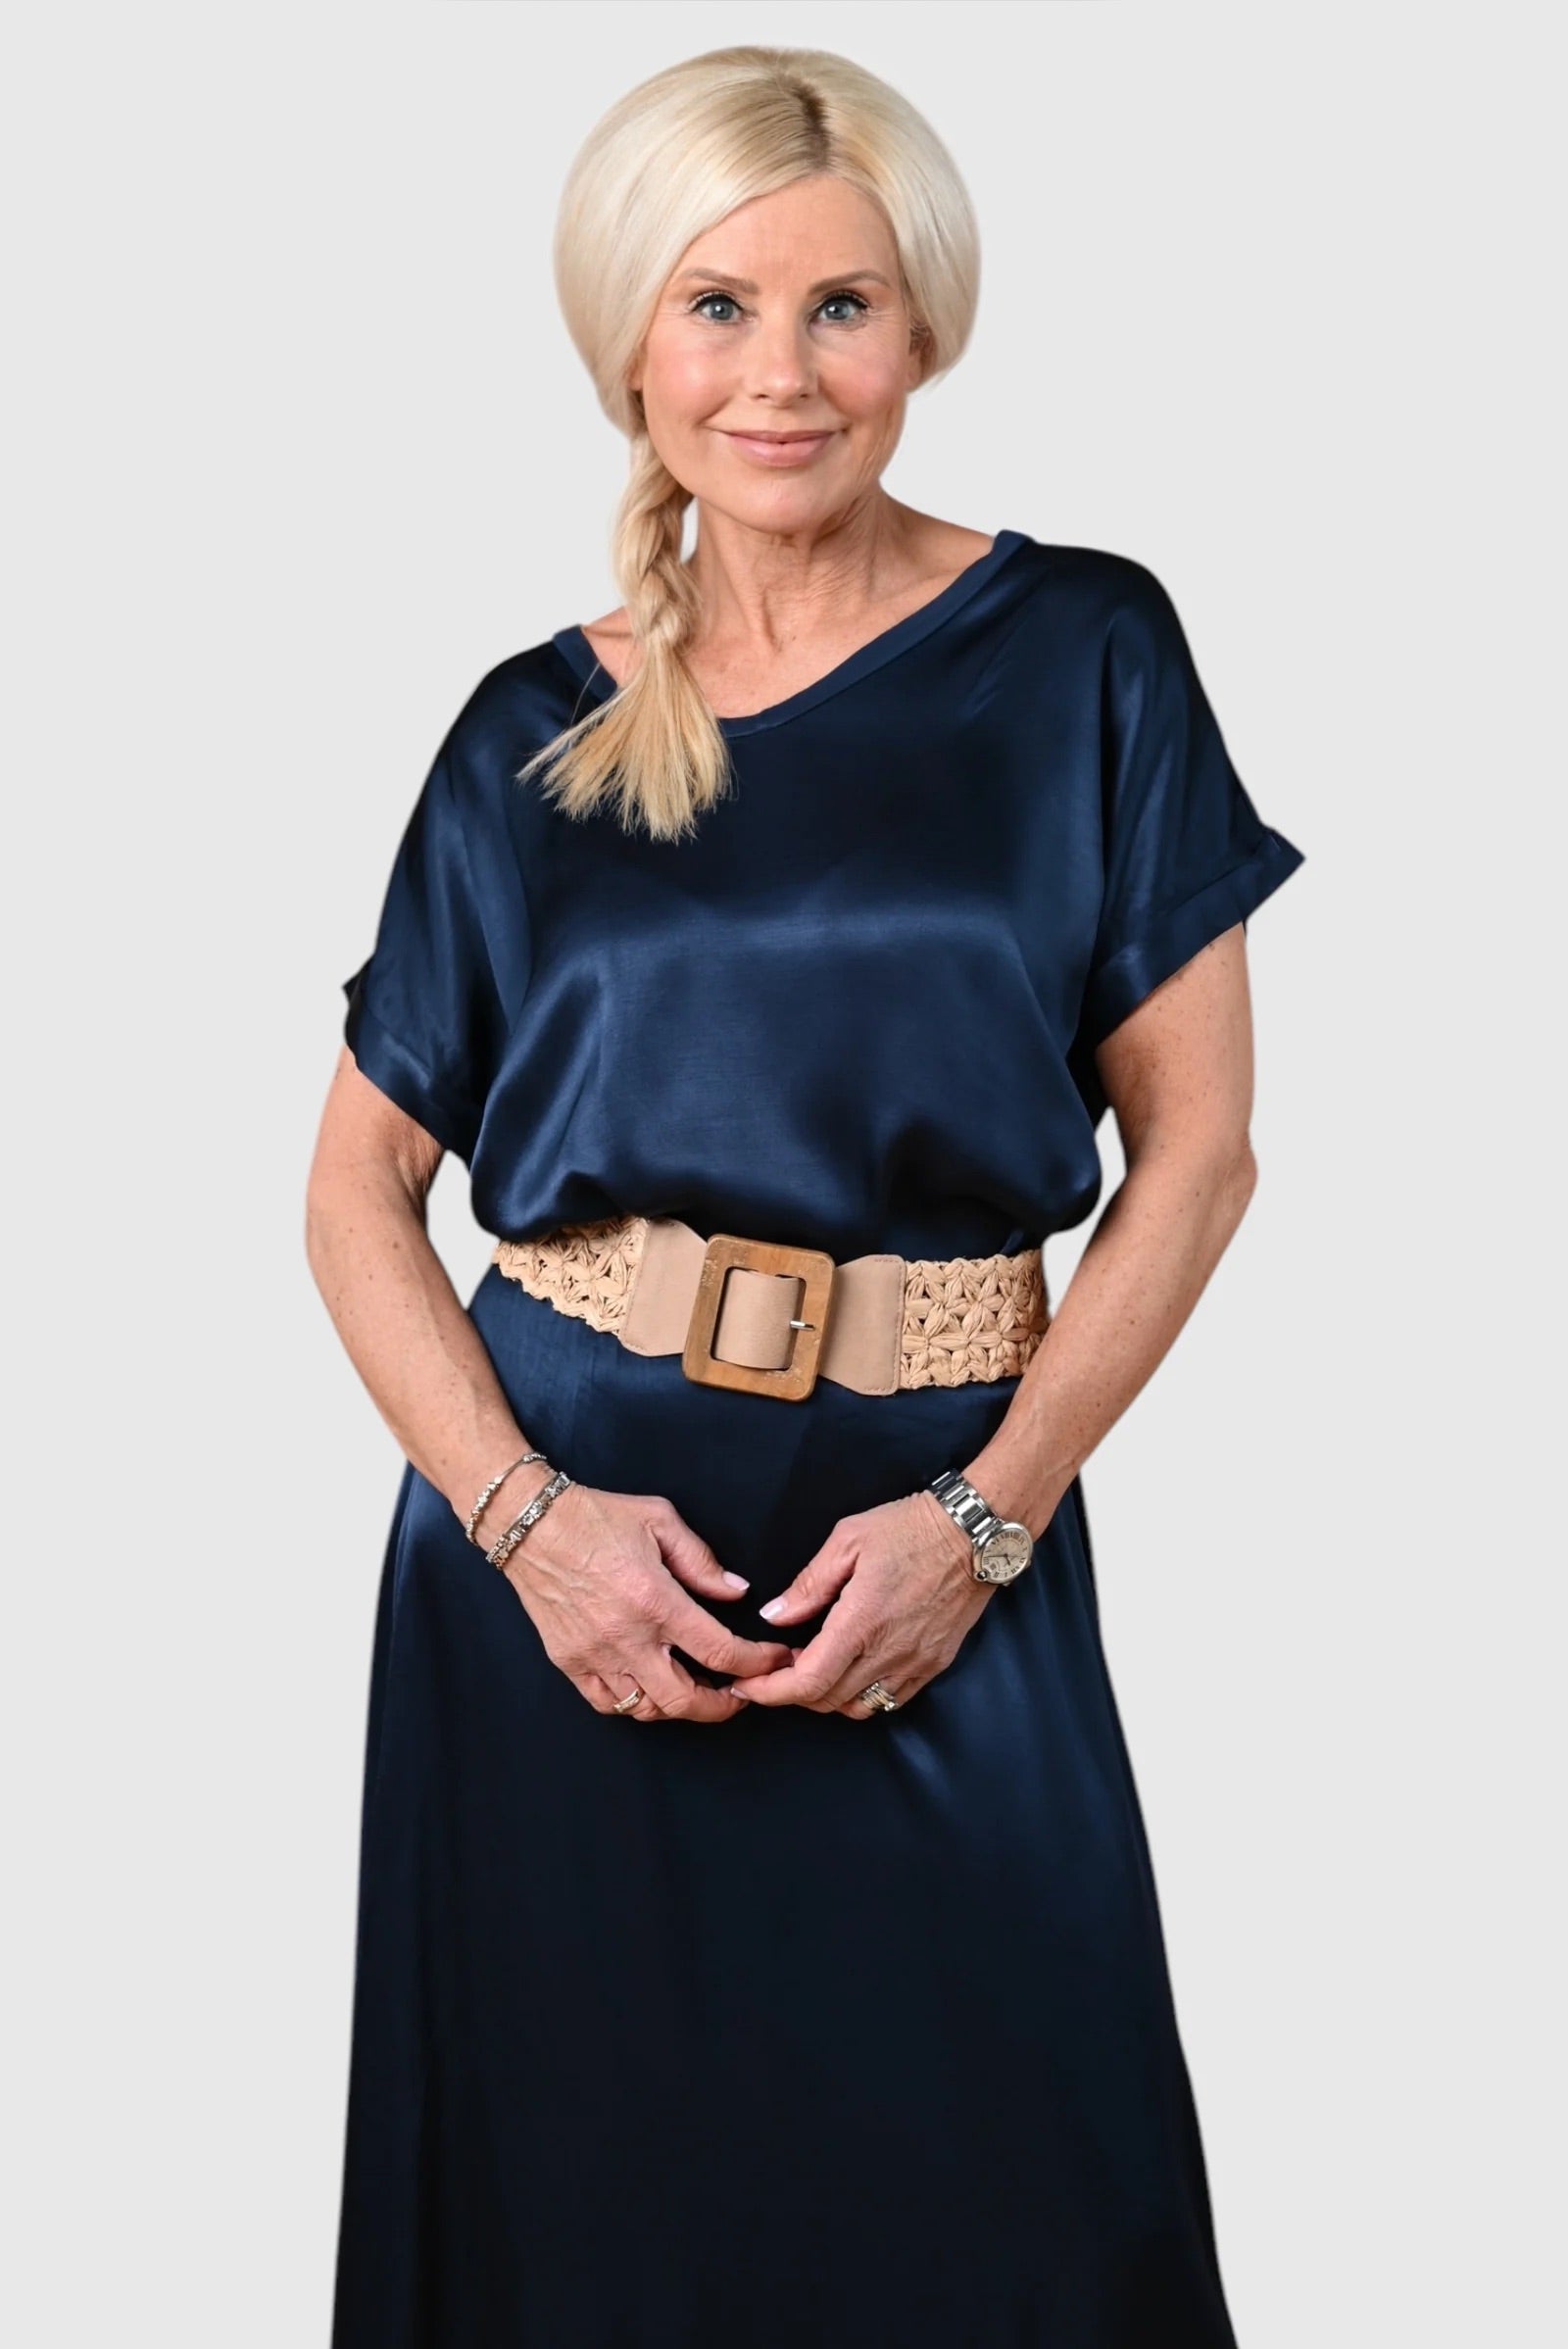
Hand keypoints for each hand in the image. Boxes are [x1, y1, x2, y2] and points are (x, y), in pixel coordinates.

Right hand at [500, 1481, 793, 1723]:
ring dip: (679, 1705)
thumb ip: (701, 1561)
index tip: (774, 1661)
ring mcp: (594, 1655)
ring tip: (697, 1688)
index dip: (756, 1664)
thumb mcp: (660, 1520)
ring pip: (646, 1708)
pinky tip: (650, 1686)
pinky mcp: (569, 1662)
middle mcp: (625, 1637)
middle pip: (684, 1699)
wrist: (530, 1525)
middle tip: (741, 1693)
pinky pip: (609, 1703)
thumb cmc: (596, 1517)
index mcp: (655, 1600)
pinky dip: (636, 1704)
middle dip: (723, 1706)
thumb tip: (736, 1592)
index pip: (719, 1651)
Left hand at [724, 1490, 991, 1717]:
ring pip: (858, 1708)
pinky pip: (890, 1700)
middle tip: (777, 1665)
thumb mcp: (848, 1540)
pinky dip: (862, 1695)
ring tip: (814, 1664)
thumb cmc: (911, 1528)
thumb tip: (775, 1616)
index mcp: (861, 1622)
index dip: (770, 1692)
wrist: (975, 1534)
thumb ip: (809, 1584)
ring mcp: (915, 1663)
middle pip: (827, 1701)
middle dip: (792, 1692)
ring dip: (827, 1695)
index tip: (748, 1685)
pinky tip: (852, 1667)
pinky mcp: (935, 1664)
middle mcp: (889, 1652)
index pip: (807, 1682)